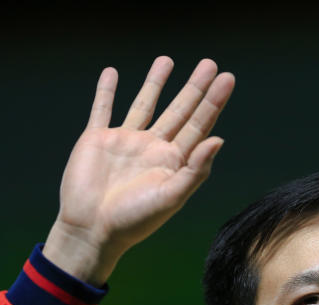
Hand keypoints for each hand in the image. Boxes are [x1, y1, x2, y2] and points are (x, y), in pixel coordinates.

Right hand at [43, 57, 234, 284]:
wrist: (91, 230)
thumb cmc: (134, 220)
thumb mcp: (170, 197)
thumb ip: (195, 171)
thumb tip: (218, 140)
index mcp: (173, 162)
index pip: (199, 125)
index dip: (213, 102)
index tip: (227, 79)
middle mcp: (152, 149)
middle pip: (179, 111)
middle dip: (194, 87)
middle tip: (210, 63)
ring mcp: (125, 142)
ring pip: (144, 104)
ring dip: (155, 82)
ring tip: (167, 60)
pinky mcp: (97, 140)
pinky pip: (102, 109)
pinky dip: (106, 92)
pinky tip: (112, 73)